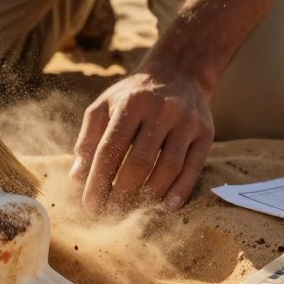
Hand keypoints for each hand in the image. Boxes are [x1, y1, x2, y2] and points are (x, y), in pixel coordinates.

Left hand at [70, 70, 213, 212]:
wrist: (179, 72)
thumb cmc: (134, 95)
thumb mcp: (105, 104)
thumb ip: (89, 137)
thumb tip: (78, 175)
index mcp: (131, 103)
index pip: (110, 149)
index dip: (99, 180)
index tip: (91, 204)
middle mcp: (162, 110)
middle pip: (140, 162)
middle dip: (123, 193)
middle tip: (111, 211)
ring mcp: (187, 122)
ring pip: (168, 168)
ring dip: (150, 195)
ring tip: (134, 210)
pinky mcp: (205, 132)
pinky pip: (193, 168)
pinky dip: (180, 191)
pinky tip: (167, 206)